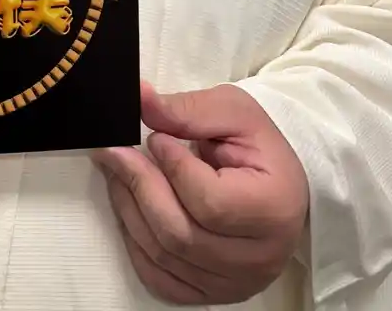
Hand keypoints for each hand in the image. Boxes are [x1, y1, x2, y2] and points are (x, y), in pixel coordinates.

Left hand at [94, 82, 307, 305]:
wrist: (277, 181)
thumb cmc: (257, 142)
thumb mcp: (231, 111)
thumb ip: (186, 110)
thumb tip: (139, 99)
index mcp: (273, 210)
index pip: (210, 202)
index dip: (173, 168)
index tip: (155, 138)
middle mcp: (259, 259)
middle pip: (181, 235)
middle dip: (138, 187)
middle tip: (114, 151)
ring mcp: (235, 284)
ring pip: (165, 257)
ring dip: (129, 211)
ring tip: (116, 171)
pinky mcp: (213, 294)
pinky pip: (161, 280)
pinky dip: (135, 245)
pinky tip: (128, 208)